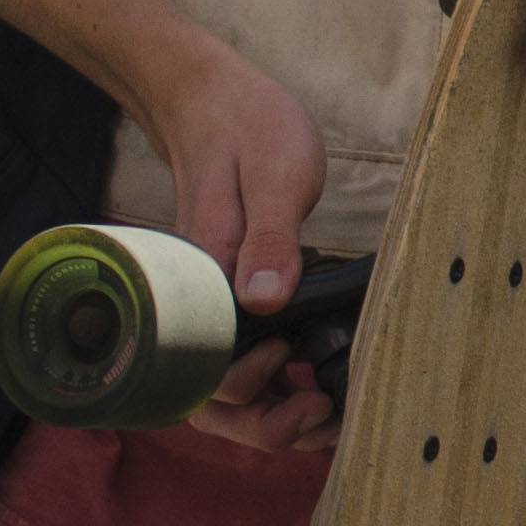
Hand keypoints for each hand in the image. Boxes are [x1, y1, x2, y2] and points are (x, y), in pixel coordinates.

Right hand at [145, 42, 332, 446]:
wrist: (214, 100)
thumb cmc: (245, 128)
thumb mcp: (274, 171)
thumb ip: (270, 236)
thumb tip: (263, 301)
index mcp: (199, 282)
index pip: (203, 373)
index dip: (248, 390)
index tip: (293, 359)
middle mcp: (196, 306)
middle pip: (211, 403)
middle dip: (266, 425)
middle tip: (324, 409)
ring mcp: (211, 308)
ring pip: (225, 395)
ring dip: (272, 416)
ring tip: (329, 409)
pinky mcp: (230, 303)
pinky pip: (241, 364)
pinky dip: (276, 388)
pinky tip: (319, 383)